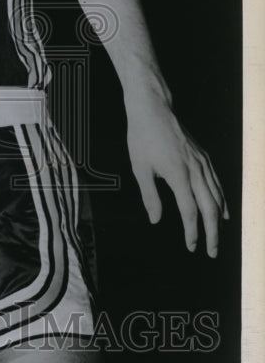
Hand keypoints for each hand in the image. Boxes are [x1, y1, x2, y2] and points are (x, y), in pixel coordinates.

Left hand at [125, 91, 227, 256]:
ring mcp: (202, 162)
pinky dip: (222, 198)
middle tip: (212, 251)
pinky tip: (223, 209)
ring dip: (219, 218)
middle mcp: (195, 170)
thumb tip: (156, 220)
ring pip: (217, 195)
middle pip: (209, 208)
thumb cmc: (142, 138)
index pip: (189, 211)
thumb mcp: (139, 168)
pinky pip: (217, 182)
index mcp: (178, 175)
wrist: (153, 110)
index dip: (192, 232)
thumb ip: (150, 196)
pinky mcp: (203, 157)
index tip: (191, 246)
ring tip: (218, 235)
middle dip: (212, 232)